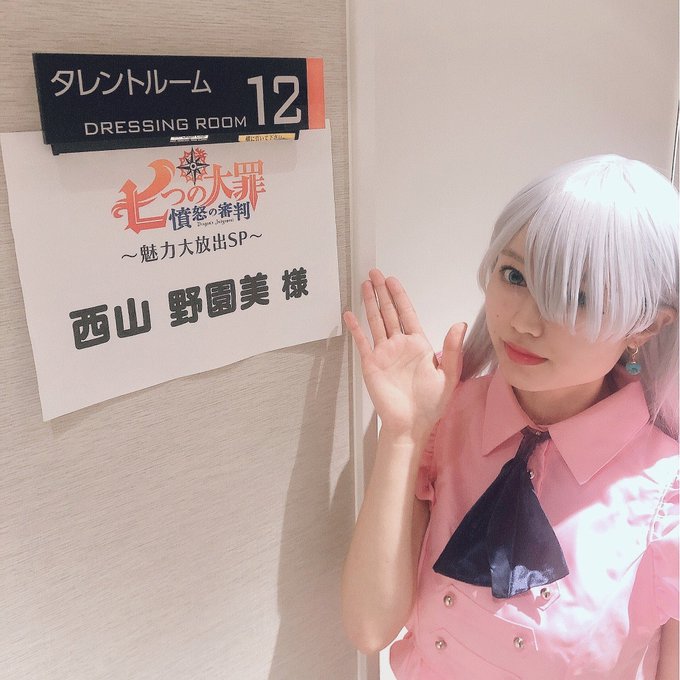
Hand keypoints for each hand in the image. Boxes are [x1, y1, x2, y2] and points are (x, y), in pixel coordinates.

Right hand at [344, 269, 466, 437]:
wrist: (411, 425)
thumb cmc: (431, 404)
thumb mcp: (449, 376)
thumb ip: (453, 350)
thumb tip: (459, 324)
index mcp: (418, 345)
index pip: (407, 313)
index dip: (399, 296)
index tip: (392, 281)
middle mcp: (399, 345)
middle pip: (388, 312)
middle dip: (382, 292)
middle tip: (374, 273)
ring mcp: (384, 353)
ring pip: (375, 322)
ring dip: (369, 303)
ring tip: (364, 285)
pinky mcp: (371, 364)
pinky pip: (362, 342)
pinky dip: (355, 328)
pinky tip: (350, 315)